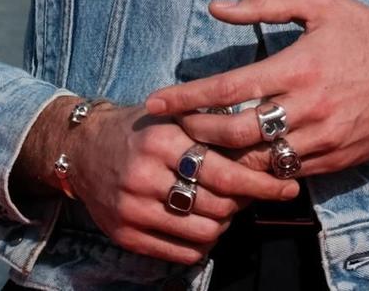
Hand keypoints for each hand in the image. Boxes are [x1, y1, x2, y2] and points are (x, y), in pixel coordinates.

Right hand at [20, 102, 298, 265]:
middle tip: (250, 196)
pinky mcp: (125, 235)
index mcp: (163, 140)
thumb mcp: (171, 116)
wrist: (81, 150)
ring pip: (204, 233)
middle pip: (218, 206)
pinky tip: (202, 226)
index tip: (287, 186)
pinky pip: (180, 253)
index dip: (261, 183)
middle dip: (242, 204)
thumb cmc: (139, 130)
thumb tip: (266, 145)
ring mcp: (133, 209)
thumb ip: (211, 129)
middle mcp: (146, 175)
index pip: (224, 171)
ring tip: (223, 210)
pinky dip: (201, 245)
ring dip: (224, 226)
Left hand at [144, 0, 368, 178]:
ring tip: (198, 147)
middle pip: (234, 132)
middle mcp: (308, 108)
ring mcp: (323, 139)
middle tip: (173, 127)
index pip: (228, 88)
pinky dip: (258, 169)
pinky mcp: (335, 160)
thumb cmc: (367, 30)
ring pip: (257, 160)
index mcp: (299, 66)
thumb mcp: (320, 3)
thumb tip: (216, 7)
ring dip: (222, 156)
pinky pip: (286, 172)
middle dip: (195, 131)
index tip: (156, 100)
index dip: (186, 98)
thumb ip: (266, 4)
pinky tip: (240, 159)